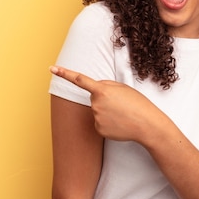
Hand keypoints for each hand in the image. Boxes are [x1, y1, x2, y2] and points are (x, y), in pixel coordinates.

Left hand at [49, 66, 164, 141]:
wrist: (146, 124)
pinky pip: (99, 123)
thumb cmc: (137, 103)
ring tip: (122, 113)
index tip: (52, 69)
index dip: (64, 73)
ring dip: (107, 111)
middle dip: (104, 98)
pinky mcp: (98, 129)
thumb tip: (94, 91)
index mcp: (102, 89)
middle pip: (94, 98)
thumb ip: (106, 85)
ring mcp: (96, 117)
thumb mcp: (122, 87)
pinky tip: (119, 123)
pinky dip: (108, 123)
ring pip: (96, 111)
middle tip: (121, 103)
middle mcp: (95, 103)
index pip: (79, 79)